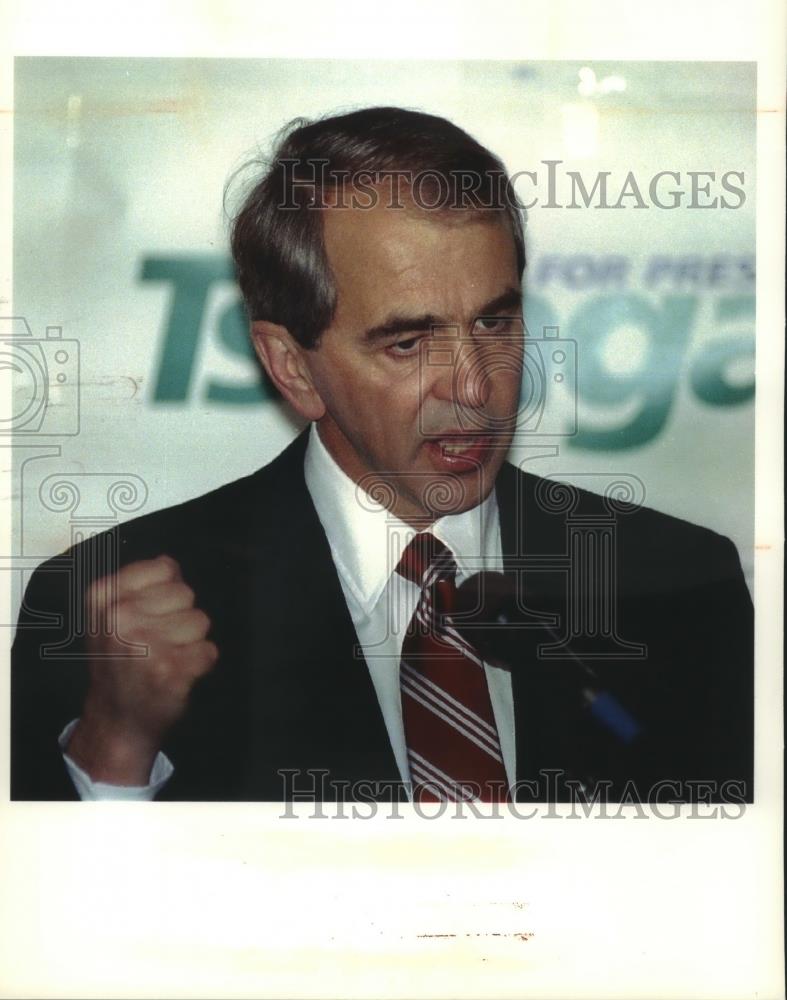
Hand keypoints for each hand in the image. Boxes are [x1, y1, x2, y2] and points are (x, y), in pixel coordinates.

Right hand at [66, 555, 217, 784]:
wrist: (116, 719)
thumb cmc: (119, 664)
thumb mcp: (111, 618)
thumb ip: (140, 585)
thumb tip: (169, 562)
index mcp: (103, 597)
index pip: (164, 568)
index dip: (166, 592)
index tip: (149, 616)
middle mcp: (120, 618)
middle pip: (186, 594)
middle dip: (180, 617)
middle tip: (157, 643)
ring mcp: (144, 644)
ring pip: (200, 621)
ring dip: (191, 642)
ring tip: (166, 658)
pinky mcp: (169, 670)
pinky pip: (209, 651)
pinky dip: (200, 664)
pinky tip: (177, 673)